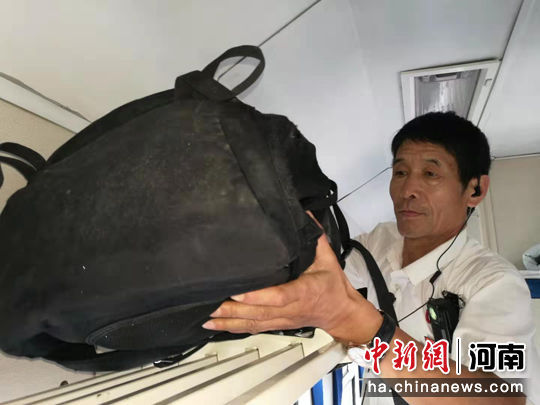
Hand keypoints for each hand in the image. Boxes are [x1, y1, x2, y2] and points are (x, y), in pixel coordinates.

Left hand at [202, 216, 381, 343]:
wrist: (340, 313)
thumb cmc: (332, 286)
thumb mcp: (328, 258)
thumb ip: (315, 237)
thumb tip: (303, 213)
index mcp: (304, 292)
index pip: (280, 296)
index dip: (258, 296)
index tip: (238, 293)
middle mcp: (291, 309)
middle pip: (259, 313)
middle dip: (234, 311)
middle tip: (211, 304)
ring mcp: (282, 319)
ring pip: (253, 323)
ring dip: (229, 321)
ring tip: (207, 317)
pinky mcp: (276, 324)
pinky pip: (254, 328)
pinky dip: (234, 328)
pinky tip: (216, 326)